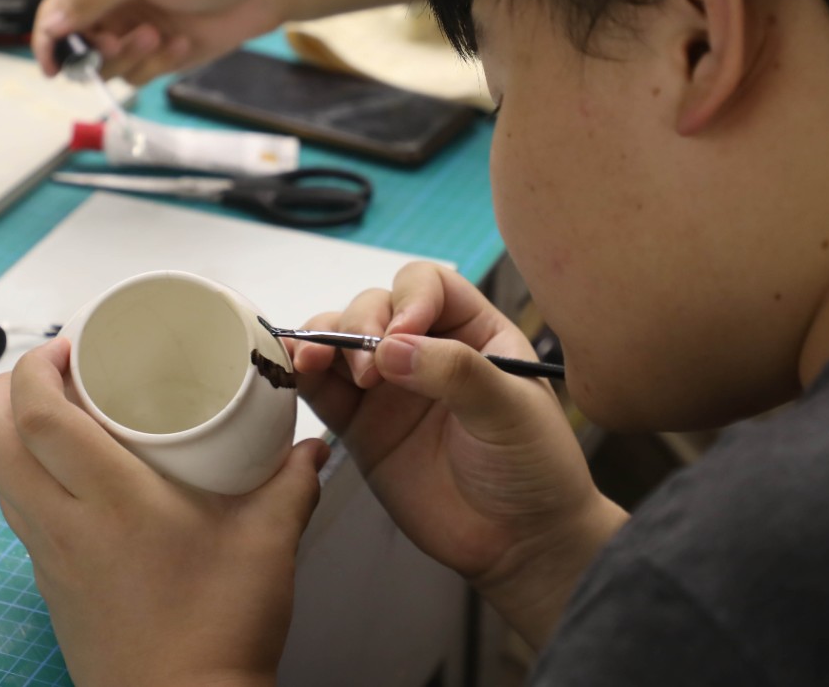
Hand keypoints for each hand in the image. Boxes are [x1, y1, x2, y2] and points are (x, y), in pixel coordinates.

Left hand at [0, 339, 329, 686]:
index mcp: (112, 503)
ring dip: (7, 430)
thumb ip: (291, 482)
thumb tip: (309, 448)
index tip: (67, 346)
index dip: (36, 368)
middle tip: (47, 368)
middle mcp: (64, 526)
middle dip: (2, 389)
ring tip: (53, 409)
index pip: (39, 417)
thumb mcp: (268, 543)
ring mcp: (49, 558)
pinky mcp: (49, 584)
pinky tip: (69, 472)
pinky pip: (16, 511)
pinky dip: (22, 473)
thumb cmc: (218, 634)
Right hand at [33, 0, 286, 84]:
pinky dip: (158, 64)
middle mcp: (114, 6)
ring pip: (109, 67)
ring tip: (160, 37)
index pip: (57, 13)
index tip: (53, 69)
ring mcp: (137, 33)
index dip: (49, 41)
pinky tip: (183, 44)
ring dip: (132, 58)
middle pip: (79, 47)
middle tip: (121, 42)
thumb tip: (51, 25)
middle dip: (99, 52)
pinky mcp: (161, 56)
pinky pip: (141, 75)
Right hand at [292, 262, 624, 647]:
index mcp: (474, 330)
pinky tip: (294, 372)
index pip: (428, 286)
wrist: (519, 543)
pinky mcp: (361, 426)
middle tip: (370, 373)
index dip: (407, 300)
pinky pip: (323, 390)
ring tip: (314, 362)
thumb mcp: (510, 412)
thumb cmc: (534, 468)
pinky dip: (303, 376)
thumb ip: (456, 373)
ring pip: (341, 340)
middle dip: (360, 326)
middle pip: (375, 306)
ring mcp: (390, 387)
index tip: (401, 336)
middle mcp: (427, 348)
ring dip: (322, 341)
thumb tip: (390, 347)